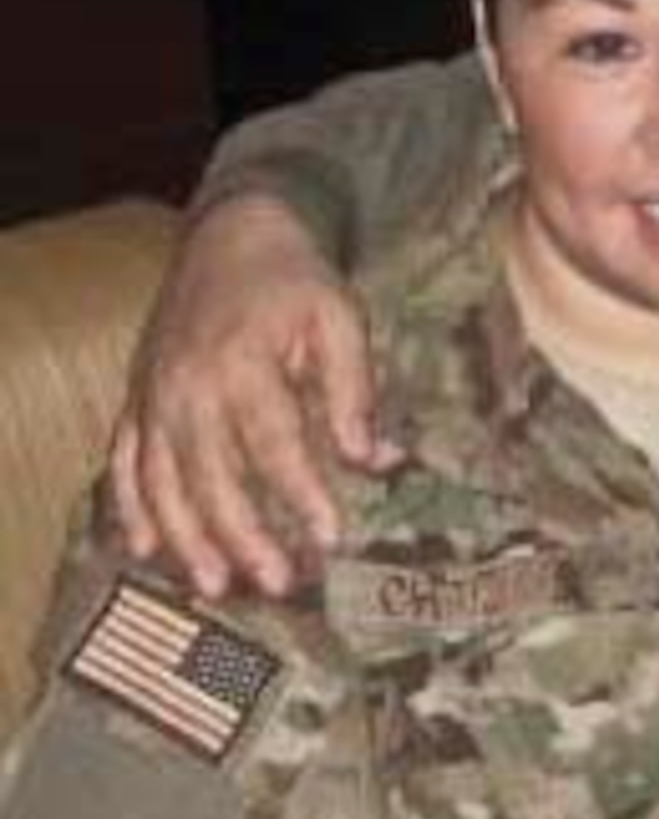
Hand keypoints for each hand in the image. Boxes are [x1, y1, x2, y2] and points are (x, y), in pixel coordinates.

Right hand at [109, 195, 396, 598]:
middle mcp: (188, 386)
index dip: (301, 494)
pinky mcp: (137, 398)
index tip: (331, 538)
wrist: (231, 233)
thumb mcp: (340, 317)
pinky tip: (142, 548)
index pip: (273, 443)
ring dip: (185, 537)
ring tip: (215, 585)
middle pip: (211, 475)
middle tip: (276, 583)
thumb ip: (354, 389)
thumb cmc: (294, 281)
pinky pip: (123, 460)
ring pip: (161, 479)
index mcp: (242, 364)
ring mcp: (154, 395)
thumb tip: (374, 458)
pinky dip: (128, 506)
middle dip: (242, 535)